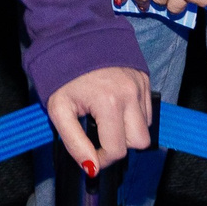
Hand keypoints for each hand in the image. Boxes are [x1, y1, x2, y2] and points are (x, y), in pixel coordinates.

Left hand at [44, 65, 153, 179]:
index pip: (117, 150)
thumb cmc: (63, 74)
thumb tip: (91, 168)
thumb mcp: (59, 110)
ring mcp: (140, 85)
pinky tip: (115, 106)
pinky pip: (147, 110)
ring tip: (106, 118)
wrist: (73, 37)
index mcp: (109, 102)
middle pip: (140, 142)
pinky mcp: (145, 78)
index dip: (103, 158)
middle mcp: (130, 94)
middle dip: (121, 145)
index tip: (91, 153)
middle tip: (101, 136)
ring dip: (128, 130)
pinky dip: (134, 115)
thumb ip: (74, 143)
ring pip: (146, 126)